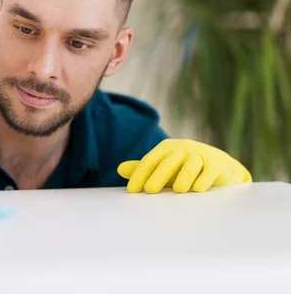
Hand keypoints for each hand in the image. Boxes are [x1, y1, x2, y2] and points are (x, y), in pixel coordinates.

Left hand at [117, 139, 251, 193]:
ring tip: (178, 190)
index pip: (149, 162)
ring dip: (183, 177)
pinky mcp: (216, 164)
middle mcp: (182, 148)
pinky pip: (208, 172)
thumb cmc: (183, 167)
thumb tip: (119, 169)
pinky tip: (198, 189)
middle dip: (158, 177)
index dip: (139, 175)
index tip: (132, 191)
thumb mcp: (163, 167)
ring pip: (190, 166)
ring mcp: (200, 154)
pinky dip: (203, 181)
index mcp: (166, 148)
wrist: (218, 164)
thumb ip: (143, 168)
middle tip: (150, 190)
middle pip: (167, 163)